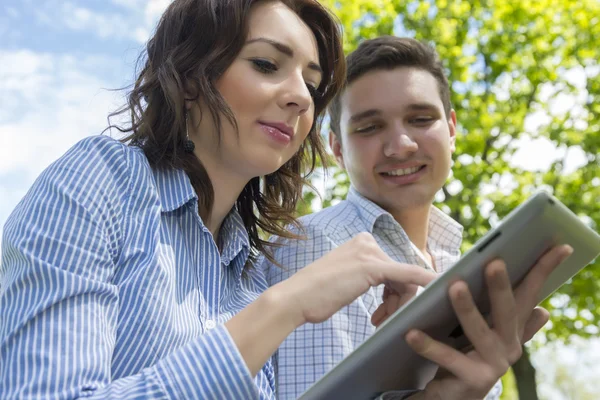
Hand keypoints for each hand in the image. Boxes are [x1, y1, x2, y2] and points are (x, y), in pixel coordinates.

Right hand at [276, 232, 436, 327]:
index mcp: (361, 242)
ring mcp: (370, 253)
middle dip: (397, 301)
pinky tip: (436, 290)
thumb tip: (389, 286)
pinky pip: (409, 276)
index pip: (392, 268)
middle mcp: (367, 242)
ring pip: (406, 280)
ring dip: (398, 305)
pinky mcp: (373, 266)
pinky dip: (425, 284)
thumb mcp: (346, 280)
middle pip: (401, 274)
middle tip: (382, 320)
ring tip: (379, 321)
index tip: (392, 310)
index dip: (396, 292)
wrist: (295, 298)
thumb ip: (366, 276)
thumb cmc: (315, 295)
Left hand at [405, 244, 572, 399]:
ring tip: (454, 286)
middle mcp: (508, 347)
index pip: (530, 295)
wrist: (455, 397)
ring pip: (478, 332)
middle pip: (507, 312)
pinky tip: (412, 332)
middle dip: (501, 286)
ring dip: (467, 309)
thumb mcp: (490, 337)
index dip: (544, 270)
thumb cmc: (470, 355)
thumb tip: (544, 311)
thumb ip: (511, 323)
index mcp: (512, 330)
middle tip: (494, 263)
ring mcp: (492, 366)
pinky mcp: (470, 379)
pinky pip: (447, 359)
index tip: (560, 247)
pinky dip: (429, 345)